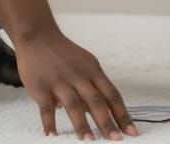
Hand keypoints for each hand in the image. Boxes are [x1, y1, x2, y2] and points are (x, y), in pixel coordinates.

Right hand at [16, 28, 138, 139]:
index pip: (112, 95)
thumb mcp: (85, 64)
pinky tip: (53, 136)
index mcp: (93, 70)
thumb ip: (94, 87)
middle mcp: (79, 75)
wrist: (37, 35)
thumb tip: (105, 113)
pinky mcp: (41, 86)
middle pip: (97, 101)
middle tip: (115, 140)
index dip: (123, 115)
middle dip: (107, 123)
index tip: (132, 132)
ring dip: (82, 125)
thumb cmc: (63, 54)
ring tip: (89, 141)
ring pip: (74, 105)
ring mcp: (59, 81)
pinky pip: (46, 108)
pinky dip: (50, 123)